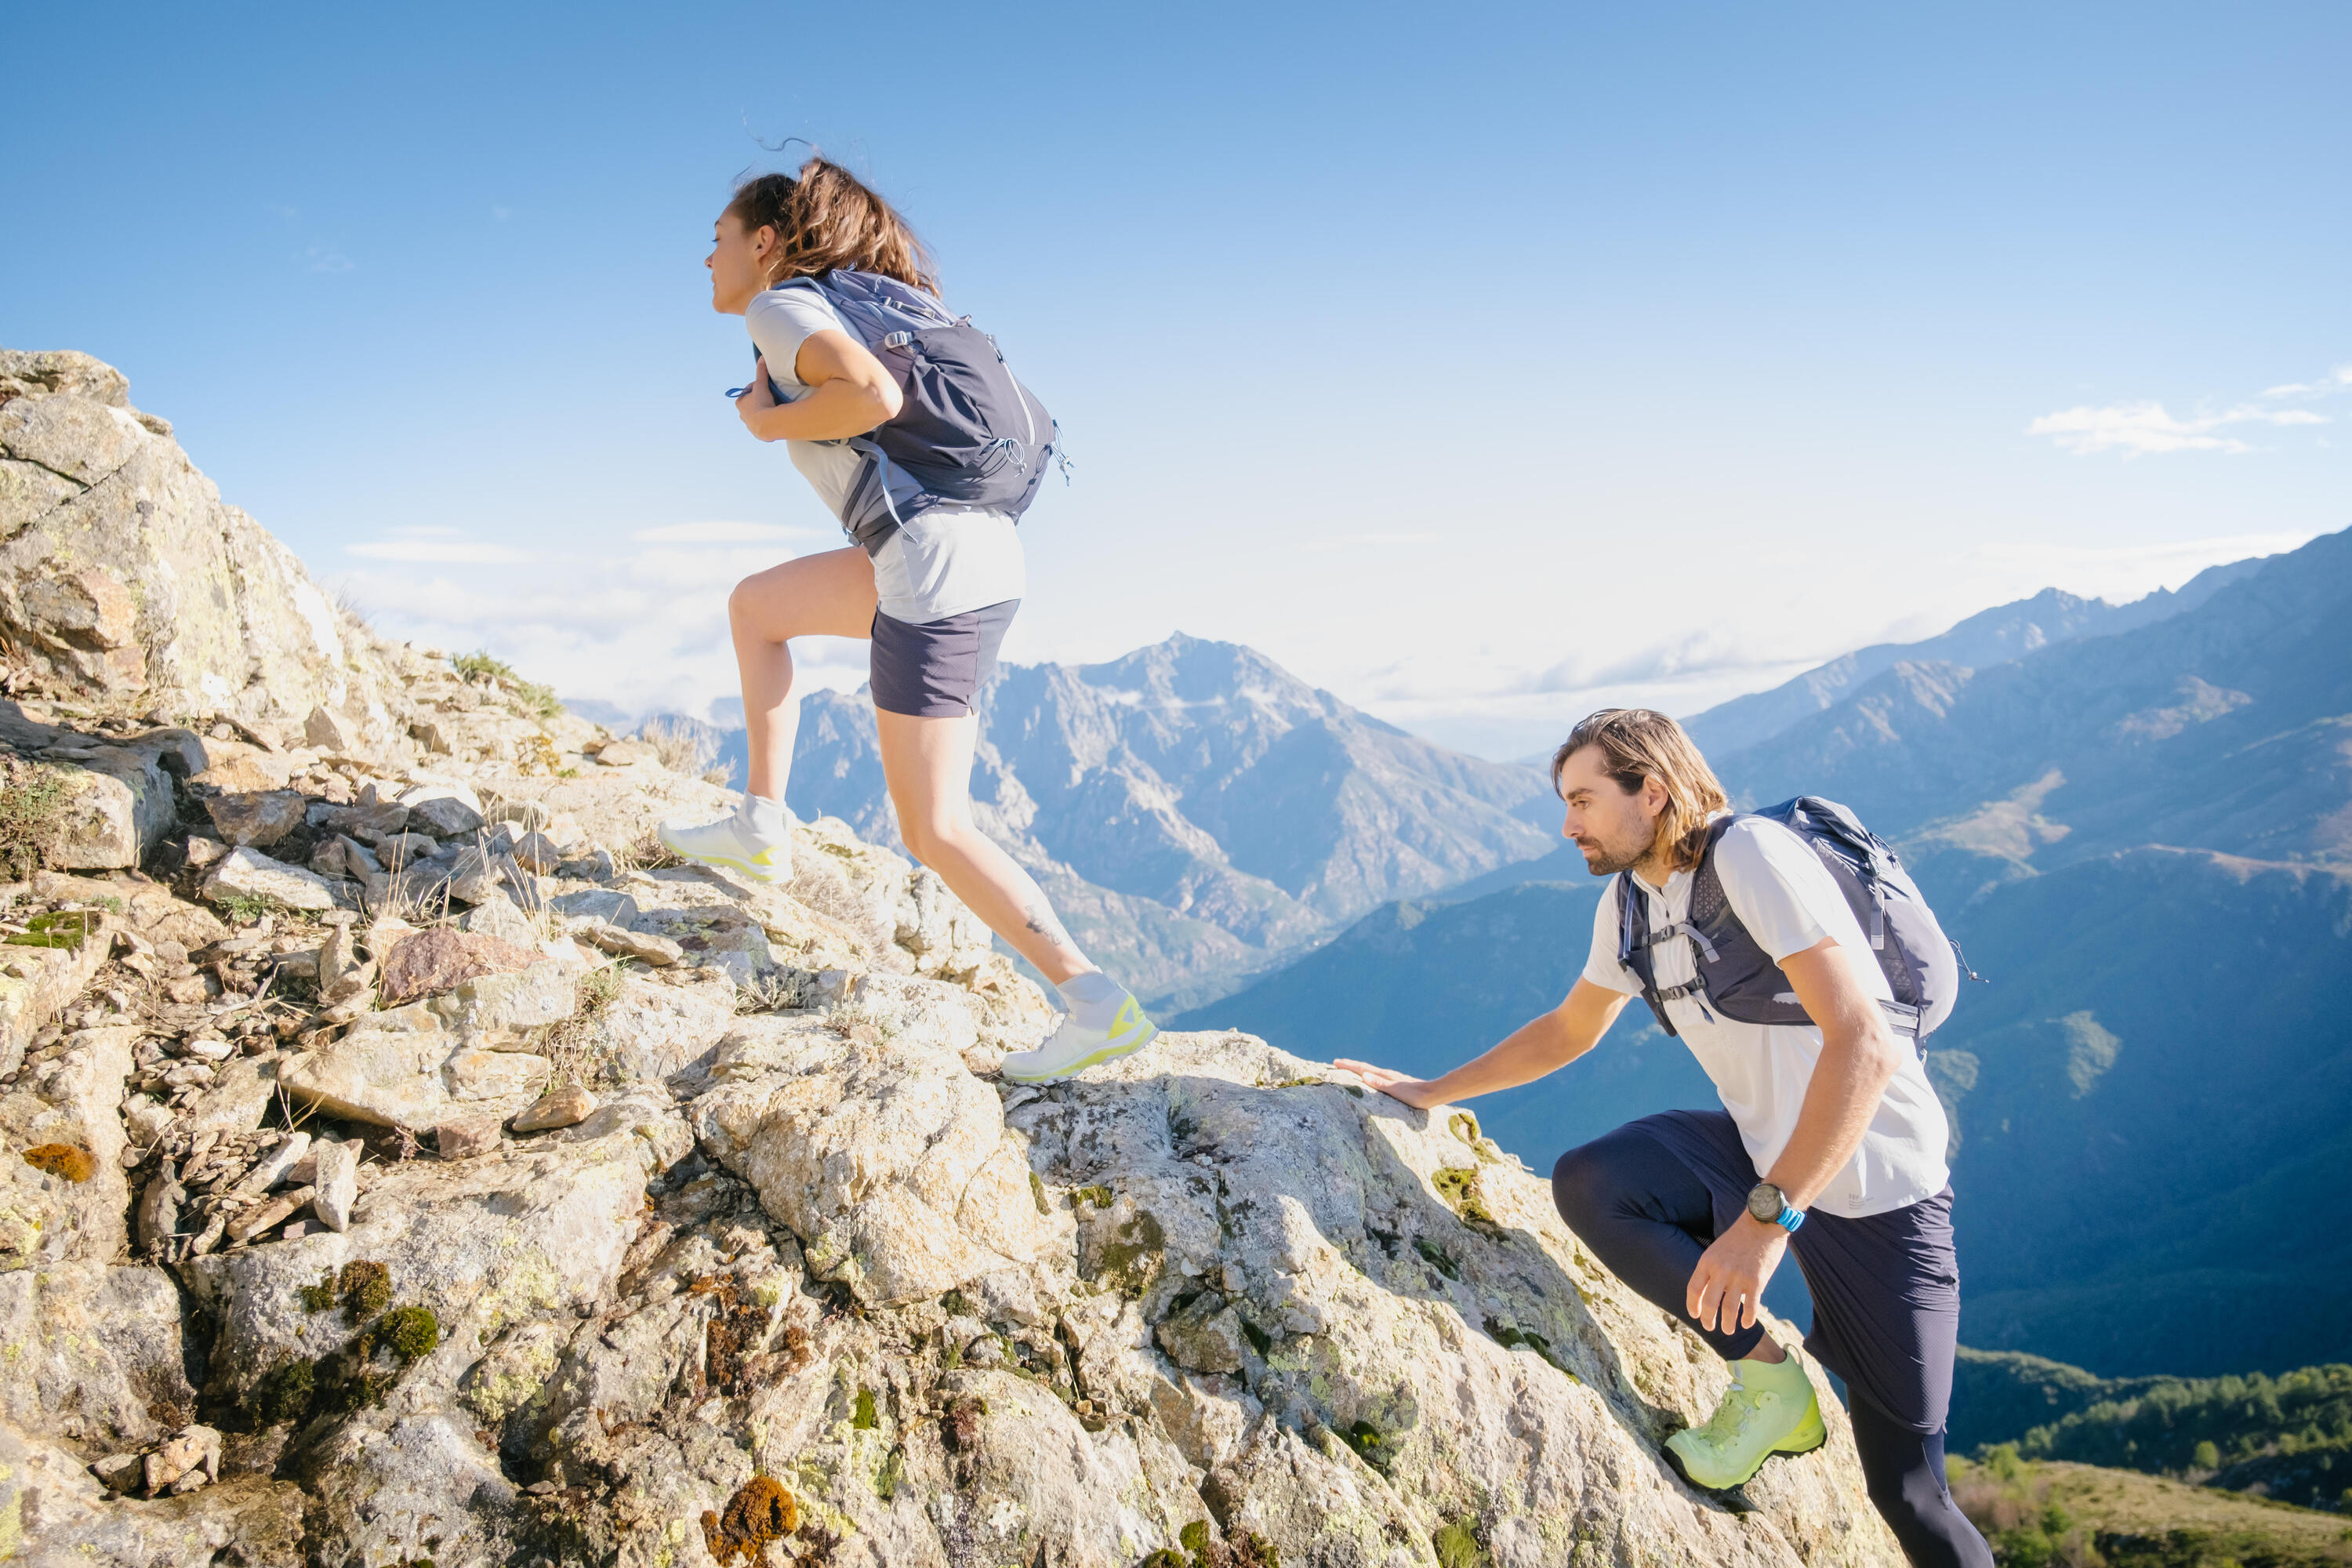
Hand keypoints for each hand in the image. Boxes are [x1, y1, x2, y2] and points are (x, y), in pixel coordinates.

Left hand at [735, 356, 776, 429]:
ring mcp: (749, 424)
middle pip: (753, 403)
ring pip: (757, 414)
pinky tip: (774, 418)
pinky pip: (763, 423)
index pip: (749, 391)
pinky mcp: (758, 433)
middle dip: (761, 400)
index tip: (766, 387)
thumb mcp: (761, 385)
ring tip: (774, 408)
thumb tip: (762, 358)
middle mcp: (742, 414)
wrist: (766, 425)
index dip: (759, 388)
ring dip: (764, 410)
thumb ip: (761, 372)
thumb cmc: (761, 404)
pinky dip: (767, 420)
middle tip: (771, 397)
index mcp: (740, 402)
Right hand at [1331, 1059, 1445, 1109]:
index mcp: (1384, 1076)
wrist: (1433, 1094)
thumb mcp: (1396, 1091)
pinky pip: (1378, 1077)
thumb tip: (1364, 1075)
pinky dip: (1369, 1075)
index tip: (1335, 1062)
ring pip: (1371, 1072)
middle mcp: (1387, 1075)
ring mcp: (1392, 1078)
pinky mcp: (1397, 1084)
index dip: (1348, 1066)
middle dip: (1351, 1065)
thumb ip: (1380, 1083)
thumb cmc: (1415, 1096)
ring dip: (1359, 1070)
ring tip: (1351, 1070)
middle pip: (1365, 1068)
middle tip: (1337, 1063)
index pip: (1362, 1069)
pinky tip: (1372, 1080)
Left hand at [1687, 1218, 1787, 1337]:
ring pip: (1729, 1309)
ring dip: (1728, 1324)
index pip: (1693, 1289)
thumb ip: (1712, 1269)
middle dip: (1709, 1320)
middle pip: (1709, 1303)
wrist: (1762, 1222)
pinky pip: (1751, 1307)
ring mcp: (1738, 1276)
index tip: (1695, 1315)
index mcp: (1707, 1261)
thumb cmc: (1740, 1236)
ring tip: (1729, 1331)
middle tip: (1711, 1328)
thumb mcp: (1717, 1249)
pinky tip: (1747, 1324)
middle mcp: (1720, 1270)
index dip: (1693, 1305)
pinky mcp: (1757, 1281)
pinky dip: (1748, 1319)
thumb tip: (1708, 1292)